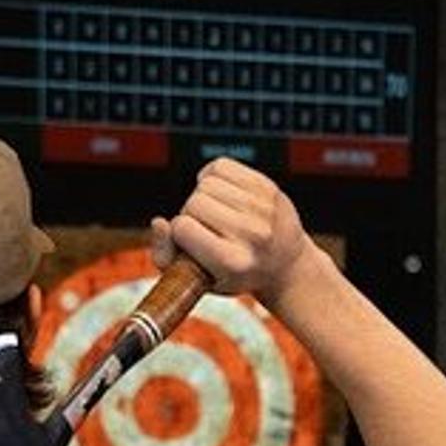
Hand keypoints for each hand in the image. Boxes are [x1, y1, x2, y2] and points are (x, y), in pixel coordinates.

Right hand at [149, 158, 324, 305]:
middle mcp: (253, 235)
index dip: (179, 232)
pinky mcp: (268, 188)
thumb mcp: (197, 279)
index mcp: (233, 262)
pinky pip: (221, 166)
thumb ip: (165, 257)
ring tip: (216, 213)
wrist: (285, 265)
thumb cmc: (233, 273)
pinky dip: (214, 177)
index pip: (182, 227)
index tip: (192, 242)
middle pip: (194, 202)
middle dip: (192, 213)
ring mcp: (264, 209)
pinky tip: (223, 195)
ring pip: (206, 182)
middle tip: (208, 229)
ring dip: (203, 195)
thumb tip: (159, 222)